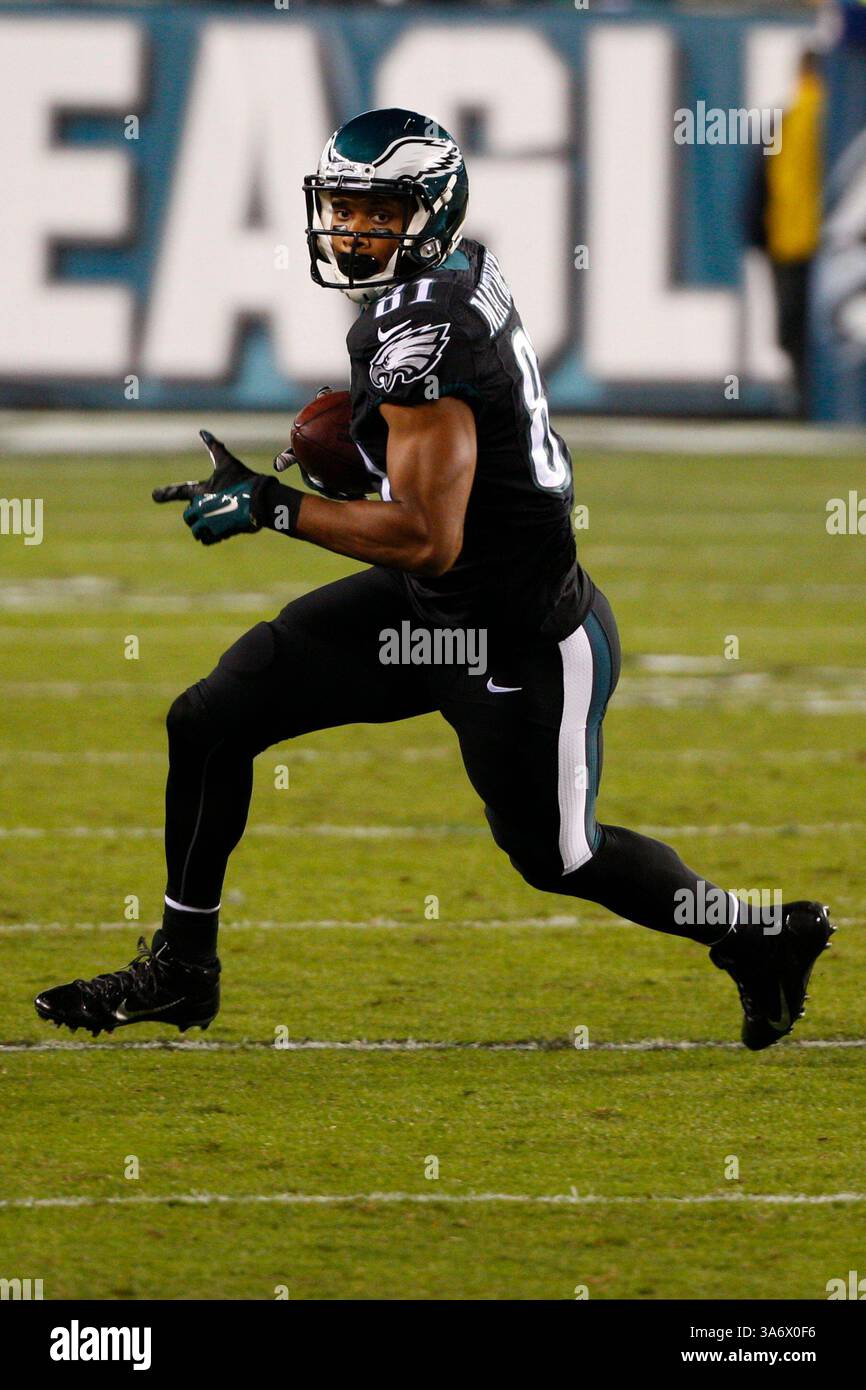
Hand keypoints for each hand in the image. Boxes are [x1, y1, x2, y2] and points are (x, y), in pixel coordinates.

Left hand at [153, 430, 270, 544]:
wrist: (260, 500)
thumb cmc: (244, 480)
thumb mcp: (228, 462)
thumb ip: (214, 448)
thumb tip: (203, 431)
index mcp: (201, 490)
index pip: (179, 491)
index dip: (166, 493)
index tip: (154, 495)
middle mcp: (201, 507)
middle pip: (188, 516)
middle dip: (195, 515)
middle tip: (208, 512)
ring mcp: (209, 522)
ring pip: (196, 530)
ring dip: (201, 528)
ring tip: (214, 523)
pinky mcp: (219, 534)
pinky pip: (206, 540)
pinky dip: (209, 537)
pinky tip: (219, 532)